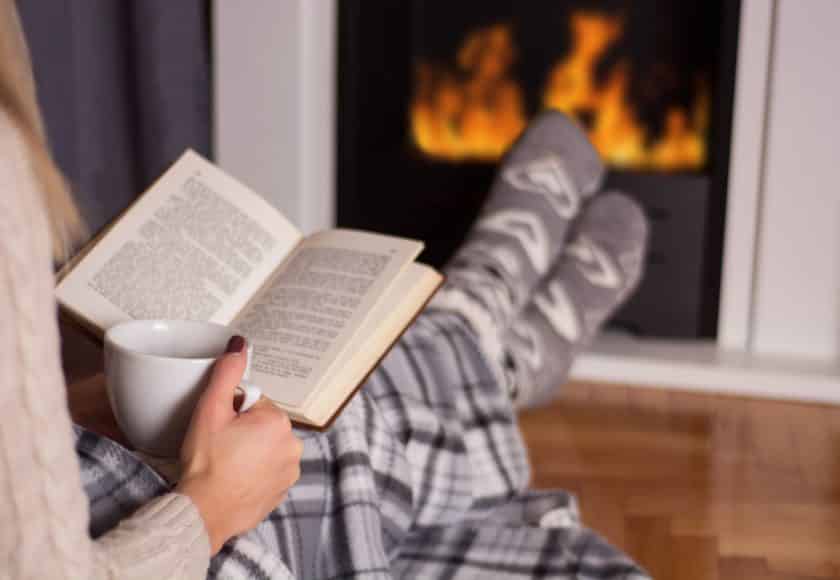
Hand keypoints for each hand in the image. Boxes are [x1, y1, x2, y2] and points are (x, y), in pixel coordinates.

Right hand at [176, 336, 302, 553]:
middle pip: (262, 424)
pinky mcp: (282, 491)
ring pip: (265, 447)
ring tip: (225, 465)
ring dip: (249, 451)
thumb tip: (239, 345)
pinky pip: (268, 471)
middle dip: (242, 430)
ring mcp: (290, 471)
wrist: (203, 512)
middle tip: (219, 447)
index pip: (253, 402)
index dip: (231, 412)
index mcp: (278, 421)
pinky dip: (253, 472)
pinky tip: (234, 478)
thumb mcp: (210, 410)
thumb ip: (226, 373)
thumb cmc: (205, 463)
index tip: (219, 428)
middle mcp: (292, 445)